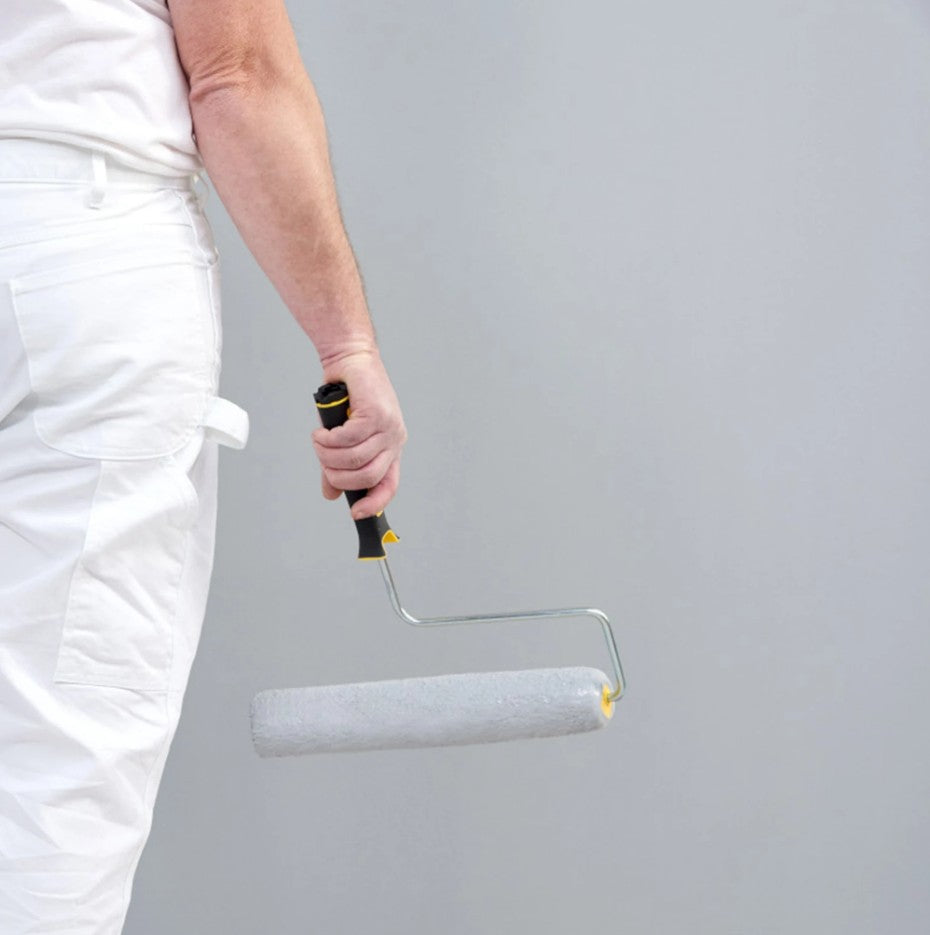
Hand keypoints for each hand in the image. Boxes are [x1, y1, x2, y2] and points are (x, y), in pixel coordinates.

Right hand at [312, 348, 406, 519]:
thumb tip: (331, 494)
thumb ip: (338, 466)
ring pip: (353, 459)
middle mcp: (394, 440)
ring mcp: (387, 427)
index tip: (355, 513)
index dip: (373, 503)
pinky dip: (328, 439)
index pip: (389, 485)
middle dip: (337, 474)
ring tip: (318, 441)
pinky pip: (347, 439)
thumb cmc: (347, 398)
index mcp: (390, 448)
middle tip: (322, 460)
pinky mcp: (375, 413)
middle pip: (367, 477)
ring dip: (327, 455)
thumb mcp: (343, 437)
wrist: (350, 360)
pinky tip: (321, 431)